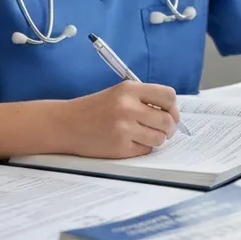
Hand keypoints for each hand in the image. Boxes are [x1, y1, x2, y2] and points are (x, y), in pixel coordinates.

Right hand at [51, 80, 181, 158]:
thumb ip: (145, 98)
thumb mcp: (119, 93)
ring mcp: (124, 128)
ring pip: (160, 138)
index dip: (173, 108)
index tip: (171, 114)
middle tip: (162, 129)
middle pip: (167, 120)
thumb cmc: (94, 109)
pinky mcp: (120, 147)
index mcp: (129, 89)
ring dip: (156, 139)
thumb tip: (173, 112)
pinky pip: (146, 150)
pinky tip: (130, 141)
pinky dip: (142, 148)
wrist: (67, 124)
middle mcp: (127, 107)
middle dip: (169, 127)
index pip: (168, 96)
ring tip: (143, 135)